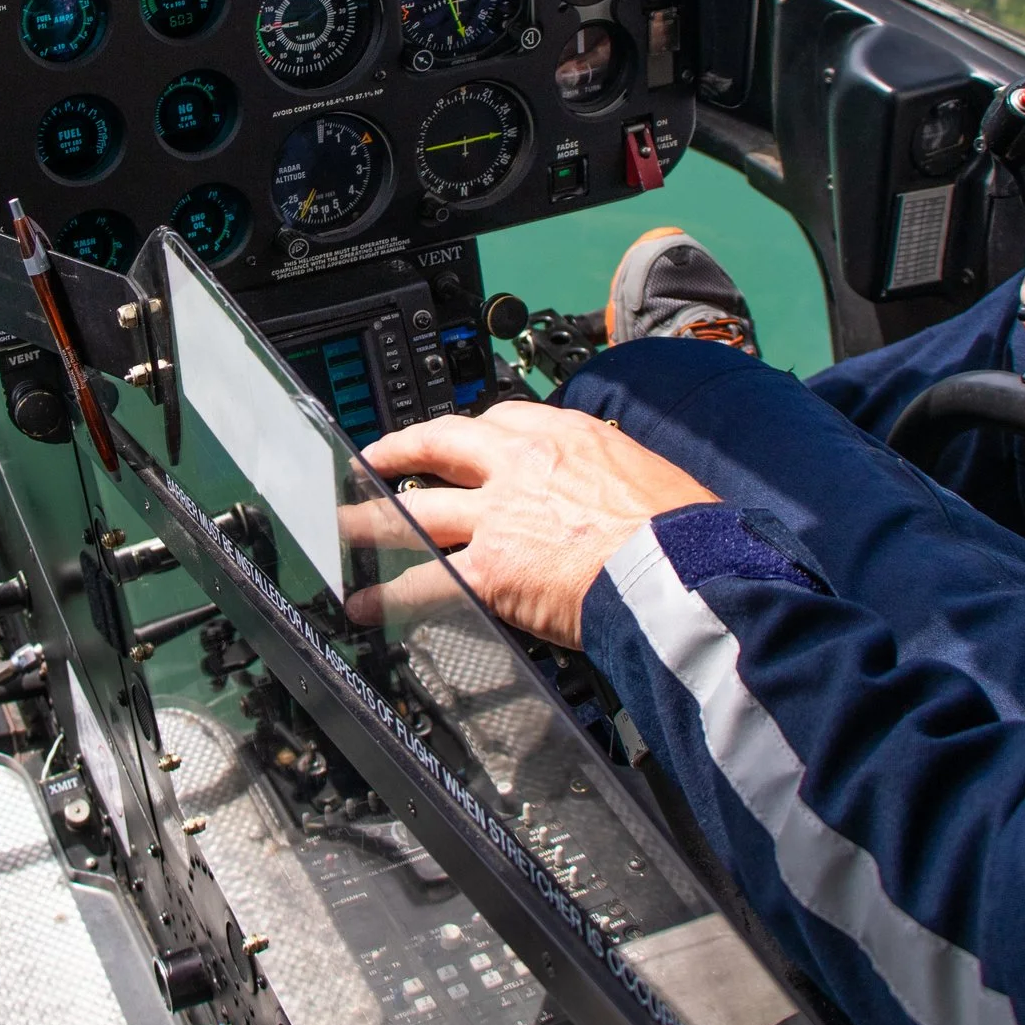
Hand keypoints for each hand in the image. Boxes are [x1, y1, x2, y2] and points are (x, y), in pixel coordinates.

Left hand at [340, 400, 716, 645]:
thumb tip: (621, 491)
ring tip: (341, 528)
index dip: (465, 434)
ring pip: (414, 511)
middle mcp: (521, 464)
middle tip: (370, 460)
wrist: (680, 568)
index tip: (453, 440)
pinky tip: (364, 604)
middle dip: (396, 453)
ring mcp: (499, 516)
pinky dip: (388, 595)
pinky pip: (424, 582)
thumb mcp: (650, 474)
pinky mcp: (491, 570)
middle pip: (439, 447)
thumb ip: (616, 475)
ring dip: (370, 522)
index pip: (497, 420)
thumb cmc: (682, 530)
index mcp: (566, 434)